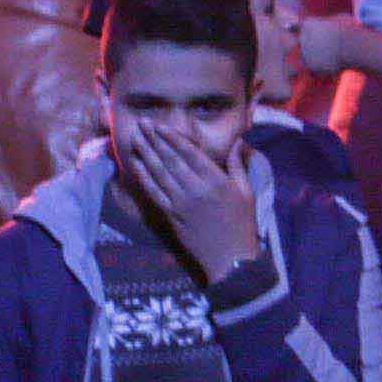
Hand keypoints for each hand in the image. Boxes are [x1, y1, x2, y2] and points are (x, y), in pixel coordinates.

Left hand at [125, 118, 274, 284]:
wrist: (230, 258)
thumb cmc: (241, 223)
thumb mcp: (246, 192)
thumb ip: (238, 165)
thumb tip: (237, 141)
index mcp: (216, 181)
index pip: (190, 153)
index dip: (173, 137)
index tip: (159, 125)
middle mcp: (195, 189)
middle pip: (170, 159)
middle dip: (154, 140)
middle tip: (142, 123)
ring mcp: (180, 203)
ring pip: (159, 173)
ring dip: (145, 154)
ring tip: (135, 138)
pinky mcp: (171, 215)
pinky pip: (154, 192)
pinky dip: (144, 177)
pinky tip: (136, 165)